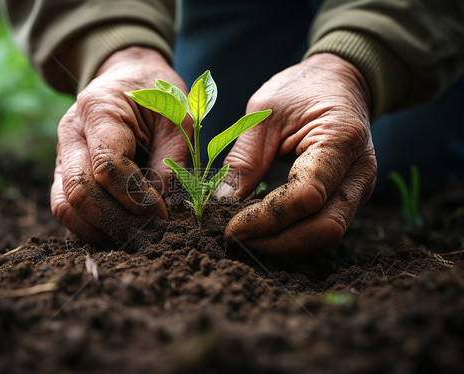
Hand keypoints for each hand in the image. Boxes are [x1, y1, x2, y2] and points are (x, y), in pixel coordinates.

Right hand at [51, 47, 190, 241]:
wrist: (129, 77)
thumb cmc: (156, 94)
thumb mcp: (177, 116)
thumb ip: (172, 159)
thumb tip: (166, 206)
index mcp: (98, 110)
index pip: (107, 167)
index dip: (135, 197)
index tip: (162, 213)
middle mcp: (71, 134)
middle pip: (80, 191)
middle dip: (116, 219)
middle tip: (147, 233)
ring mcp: (62, 154)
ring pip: (64, 205)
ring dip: (98, 228)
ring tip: (133, 236)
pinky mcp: (64, 172)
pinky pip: (64, 207)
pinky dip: (88, 226)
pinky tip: (116, 230)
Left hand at [218, 53, 376, 255]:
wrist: (339, 81)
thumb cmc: (301, 89)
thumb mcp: (264, 112)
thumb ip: (245, 159)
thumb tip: (221, 203)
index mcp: (341, 140)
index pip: (306, 196)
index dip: (266, 218)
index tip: (230, 226)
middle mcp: (359, 172)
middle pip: (324, 228)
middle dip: (275, 241)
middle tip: (234, 238)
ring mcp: (358, 188)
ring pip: (326, 234)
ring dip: (283, 243)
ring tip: (245, 236)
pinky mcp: (348, 198)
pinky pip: (322, 227)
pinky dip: (292, 235)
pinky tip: (263, 230)